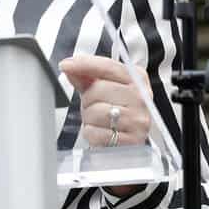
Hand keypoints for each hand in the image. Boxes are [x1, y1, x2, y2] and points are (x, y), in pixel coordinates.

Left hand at [60, 54, 153, 196]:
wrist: (129, 144)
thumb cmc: (116, 113)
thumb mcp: (103, 90)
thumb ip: (86, 77)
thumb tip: (69, 66)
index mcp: (137, 79)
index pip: (108, 66)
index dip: (85, 64)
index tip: (66, 65)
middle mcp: (142, 97)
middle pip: (98, 89)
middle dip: (88, 99)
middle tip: (94, 106)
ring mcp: (138, 120)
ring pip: (96, 112)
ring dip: (89, 118)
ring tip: (99, 121)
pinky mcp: (131, 141)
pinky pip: (96, 133)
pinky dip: (92, 134)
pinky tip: (101, 133)